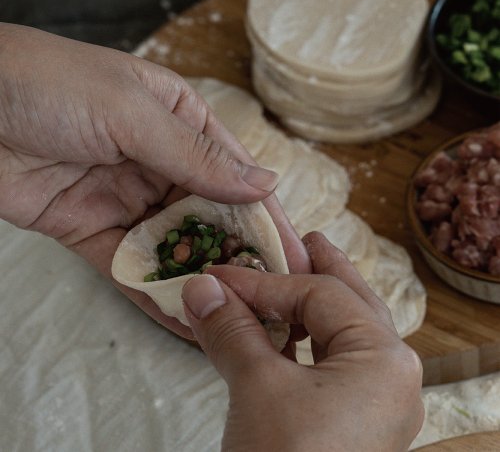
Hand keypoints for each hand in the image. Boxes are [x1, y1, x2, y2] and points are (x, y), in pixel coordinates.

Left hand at [0, 23, 309, 337]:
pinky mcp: (94, 231)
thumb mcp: (135, 112)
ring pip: (175, 246)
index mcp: (180, 122)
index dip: (267, 217)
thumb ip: (199, 155)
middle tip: (273, 301)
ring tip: (236, 322)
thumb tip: (265, 183)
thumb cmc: (52, 85)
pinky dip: (155, 293)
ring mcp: (128, 198)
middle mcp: (160, 161)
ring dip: (202, 281)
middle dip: (240, 256)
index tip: (295, 256)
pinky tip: (184, 321)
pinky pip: (132, 267)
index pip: (236, 175)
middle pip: (211, 215)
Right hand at [182, 232, 423, 450]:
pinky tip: (292, 334)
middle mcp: (393, 373)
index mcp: (384, 357)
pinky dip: (310, 341)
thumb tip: (199, 286)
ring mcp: (379, 401)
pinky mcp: (358, 421)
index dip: (262, 282)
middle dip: (324, 269)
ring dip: (316, 304)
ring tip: (300, 276)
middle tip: (305, 240)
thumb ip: (231, 329)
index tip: (217, 276)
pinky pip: (338, 363)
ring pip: (347, 332)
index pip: (317, 295)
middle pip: (354, 301)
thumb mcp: (256, 388)